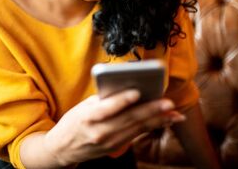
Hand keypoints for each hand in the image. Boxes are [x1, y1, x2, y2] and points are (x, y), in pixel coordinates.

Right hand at [43, 90, 184, 165]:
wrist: (63, 148)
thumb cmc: (73, 122)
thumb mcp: (82, 107)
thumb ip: (102, 100)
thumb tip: (126, 89)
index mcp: (87, 117)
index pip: (107, 108)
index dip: (122, 100)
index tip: (137, 92)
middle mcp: (99, 132)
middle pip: (128, 119)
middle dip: (151, 111)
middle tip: (168, 103)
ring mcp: (109, 142)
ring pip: (137, 129)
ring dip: (158, 121)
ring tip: (174, 113)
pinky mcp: (116, 147)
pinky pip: (136, 135)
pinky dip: (151, 127)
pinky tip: (165, 121)